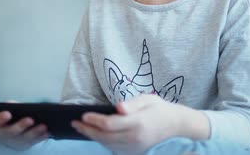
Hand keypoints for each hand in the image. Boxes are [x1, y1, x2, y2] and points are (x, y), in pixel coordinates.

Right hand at [0, 101, 48, 150]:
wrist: (13, 132)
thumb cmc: (11, 116)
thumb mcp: (9, 109)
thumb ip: (11, 105)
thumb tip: (15, 104)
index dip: (0, 118)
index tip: (8, 113)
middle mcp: (4, 134)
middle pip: (11, 132)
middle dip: (21, 126)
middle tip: (30, 119)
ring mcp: (15, 141)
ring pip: (24, 138)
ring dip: (35, 132)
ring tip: (44, 126)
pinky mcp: (26, 145)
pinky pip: (34, 142)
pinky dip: (42, 137)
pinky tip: (48, 132)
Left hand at [71, 94, 191, 154]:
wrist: (175, 125)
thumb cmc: (159, 108)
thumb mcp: (147, 99)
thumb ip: (132, 104)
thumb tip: (118, 107)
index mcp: (137, 123)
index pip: (110, 124)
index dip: (94, 120)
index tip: (83, 115)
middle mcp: (135, 138)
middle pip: (105, 137)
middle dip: (88, 130)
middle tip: (74, 123)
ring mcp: (134, 148)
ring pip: (108, 145)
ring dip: (92, 137)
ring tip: (80, 128)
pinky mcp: (134, 152)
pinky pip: (114, 149)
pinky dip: (102, 142)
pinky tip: (95, 135)